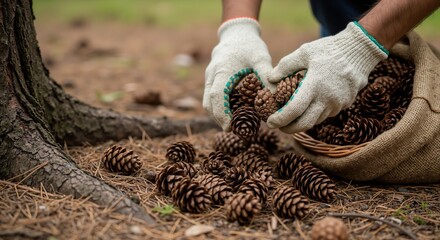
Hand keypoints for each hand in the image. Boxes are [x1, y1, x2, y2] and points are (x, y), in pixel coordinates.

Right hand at [204, 18, 273, 130]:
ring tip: (234, 124)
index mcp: (222, 71)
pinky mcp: (211, 79)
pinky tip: (232, 112)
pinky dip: (218, 107)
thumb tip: (277, 96)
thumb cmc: (249, 45)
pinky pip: (210, 97)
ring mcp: (209, 77)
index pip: (217, 96)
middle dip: (219, 118)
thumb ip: (267, 75)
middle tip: (233, 130)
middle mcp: (212, 75)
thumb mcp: (261, 57)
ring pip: (207, 101)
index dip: (221, 113)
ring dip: (217, 114)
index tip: (229, 127)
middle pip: (208, 103)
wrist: (237, 33)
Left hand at [267, 22, 388, 132]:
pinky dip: (314, 115)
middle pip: (305, 124)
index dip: (280, 119)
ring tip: (289, 118)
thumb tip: (270, 79)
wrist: (359, 50)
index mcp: (314, 85)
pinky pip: (326, 114)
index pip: (294, 110)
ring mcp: (338, 103)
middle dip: (288, 129)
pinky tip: (306, 109)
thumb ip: (285, 66)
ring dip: (301, 123)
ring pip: (315, 121)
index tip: (270, 122)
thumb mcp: (304, 52)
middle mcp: (327, 99)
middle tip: (277, 126)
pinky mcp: (344, 104)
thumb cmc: (329, 49)